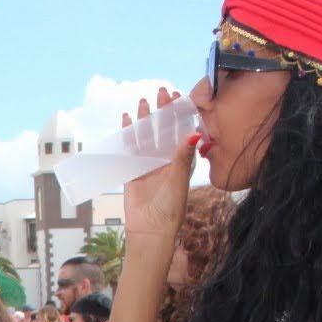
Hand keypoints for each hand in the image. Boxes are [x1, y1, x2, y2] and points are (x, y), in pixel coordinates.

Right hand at [120, 87, 195, 262]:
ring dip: (144, 119)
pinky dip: (128, 134)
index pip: (181, 131)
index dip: (180, 114)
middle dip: (162, 111)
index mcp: (181, 161)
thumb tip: (194, 133)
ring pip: (146, 136)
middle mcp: (166, 161)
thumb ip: (183, 156)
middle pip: (163, 130)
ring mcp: (149, 165)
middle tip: (161, 91)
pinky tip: (126, 120)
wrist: (151, 230)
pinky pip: (130, 149)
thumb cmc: (171, 208)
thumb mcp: (179, 179)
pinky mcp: (133, 172)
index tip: (179, 96)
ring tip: (142, 101)